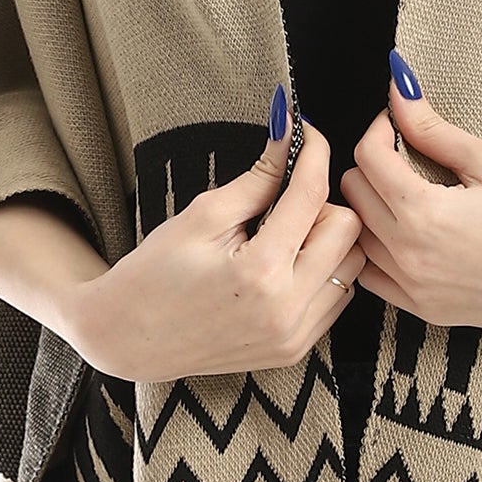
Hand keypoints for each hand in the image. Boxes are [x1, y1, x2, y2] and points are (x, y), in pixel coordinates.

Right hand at [69, 99, 366, 382]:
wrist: (130, 338)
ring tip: (282, 237)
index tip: (306, 134)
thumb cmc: (155, 273)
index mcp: (260, 271)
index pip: (311, 194)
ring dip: (327, 241)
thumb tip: (287, 131)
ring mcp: (294, 336)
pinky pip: (337, 298)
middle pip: (348, 229)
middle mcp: (287, 310)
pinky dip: (321, 273)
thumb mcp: (203, 216)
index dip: (313, 153)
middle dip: (322, 204)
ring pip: (351, 266)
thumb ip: (258, 178)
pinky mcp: (296, 350)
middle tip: (283, 202)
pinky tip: (284, 267)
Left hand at [339, 64, 481, 335]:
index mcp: (424, 215)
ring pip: (359, 238)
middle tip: (407, 153)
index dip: (380, 128)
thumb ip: (434, 129)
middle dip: (373, 165)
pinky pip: (373, 278)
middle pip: (354, 195)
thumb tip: (399, 90)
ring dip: (372, 208)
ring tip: (408, 192)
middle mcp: (409, 258)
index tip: (399, 121)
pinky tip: (409, 233)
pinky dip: (379, 251)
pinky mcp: (427, 312)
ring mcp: (415, 291)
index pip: (367, 158)